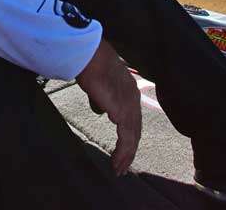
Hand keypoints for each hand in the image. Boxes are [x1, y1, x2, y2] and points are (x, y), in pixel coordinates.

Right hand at [75, 40, 141, 175]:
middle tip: (123, 167)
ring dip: (126, 156)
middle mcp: (134, 99)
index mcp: (129, 91)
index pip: (133, 118)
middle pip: (135, 130)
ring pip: (132, 138)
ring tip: (118, 170)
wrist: (90, 56)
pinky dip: (122, 153)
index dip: (129, 134)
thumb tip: (100, 111)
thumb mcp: (97, 84)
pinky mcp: (122, 113)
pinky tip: (116, 162)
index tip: (123, 149)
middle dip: (130, 150)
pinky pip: (126, 138)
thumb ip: (101, 98)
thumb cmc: (90, 64)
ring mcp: (130, 106)